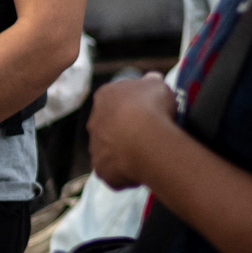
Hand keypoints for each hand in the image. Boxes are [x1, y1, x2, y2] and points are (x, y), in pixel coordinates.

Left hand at [85, 73, 177, 189]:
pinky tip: (142, 169)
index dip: (132, 107)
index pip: (115, 100)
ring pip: (110, 150)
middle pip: (110, 126)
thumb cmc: (151, 107)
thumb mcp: (157, 85)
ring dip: (124, 152)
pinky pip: (114, 171)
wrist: (144, 139)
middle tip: (147, 135)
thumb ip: (151, 83)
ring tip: (146, 154)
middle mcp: (94, 122)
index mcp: (104, 97)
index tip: (147, 112)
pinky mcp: (101, 170)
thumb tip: (151, 79)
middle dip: (125, 131)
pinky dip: (126, 172)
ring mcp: (95, 148)